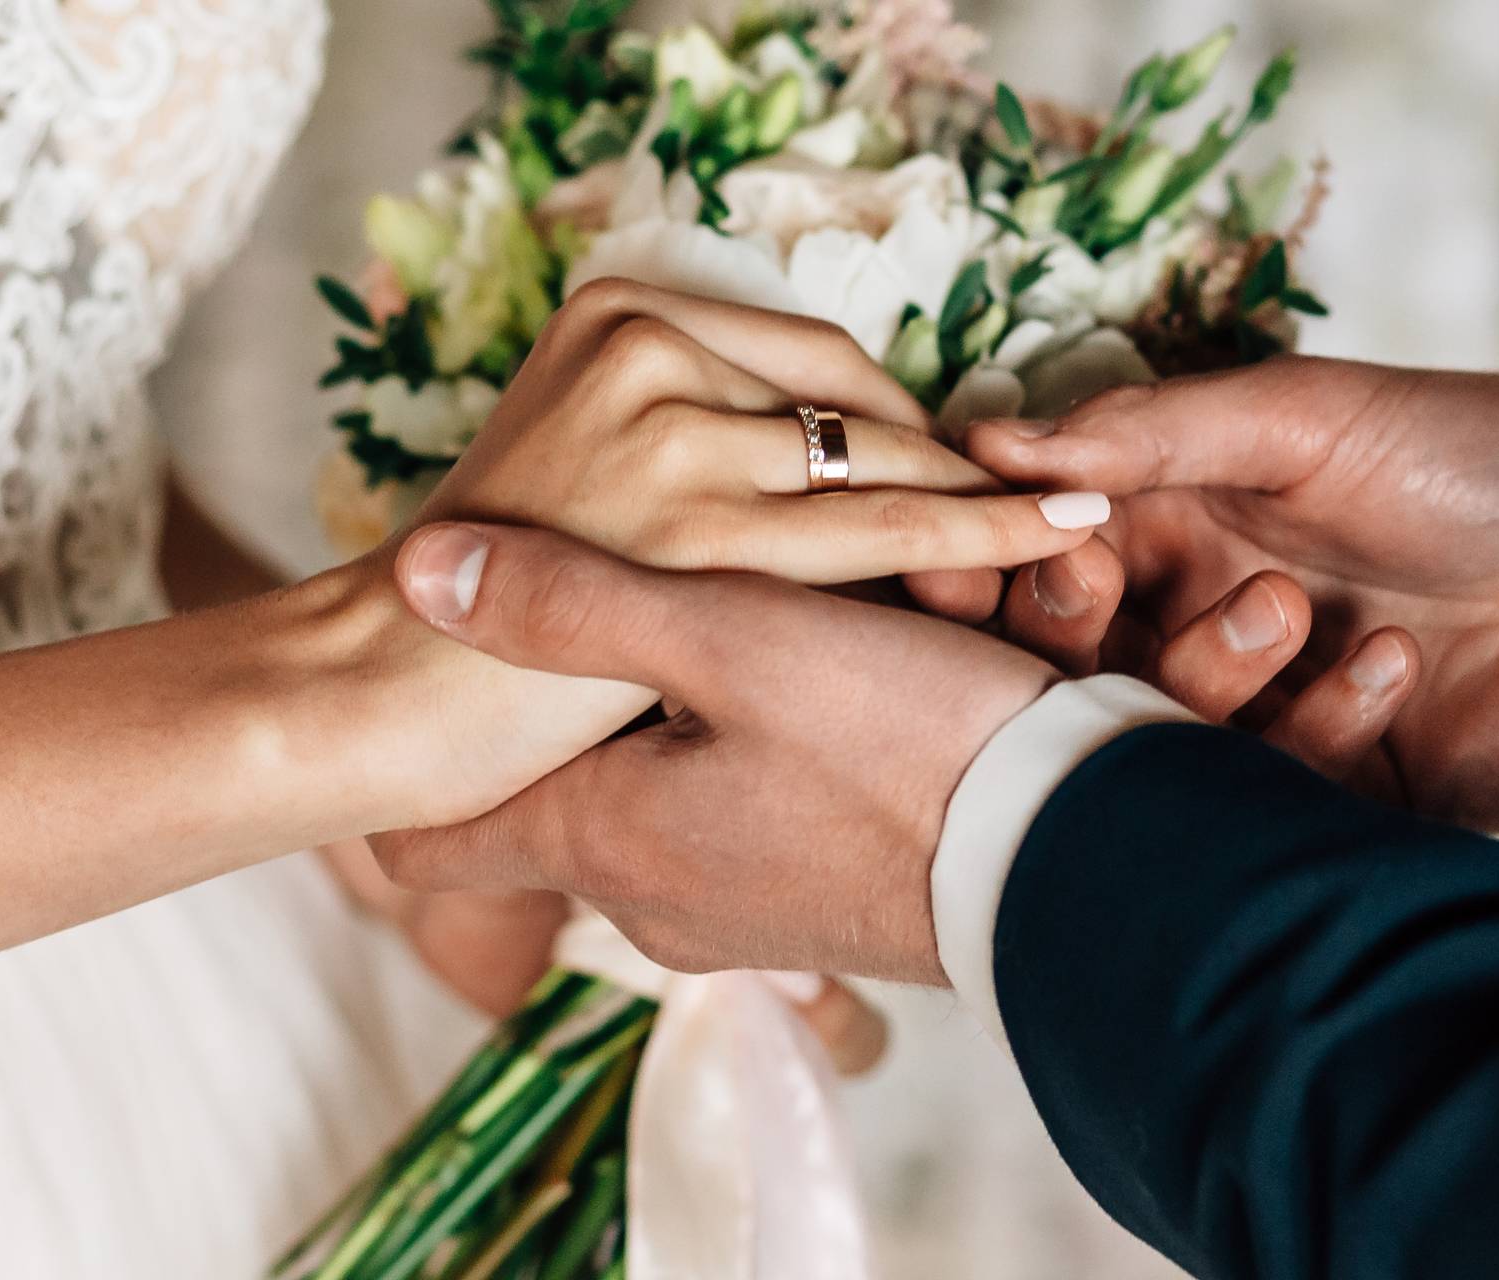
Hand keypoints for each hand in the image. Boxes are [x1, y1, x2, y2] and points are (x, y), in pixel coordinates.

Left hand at [346, 280, 1106, 1012]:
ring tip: (799, 616)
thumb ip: (573, 600)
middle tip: (674, 597)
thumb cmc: (906, 748)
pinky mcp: (823, 900)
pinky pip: (768, 797)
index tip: (415, 695)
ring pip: (684, 771)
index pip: (435, 840)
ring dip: (725, 691)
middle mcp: (655, 898)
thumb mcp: (732, 637)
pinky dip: (795, 728)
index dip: (415, 766)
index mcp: (606, 838)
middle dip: (612, 680)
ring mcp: (741, 912)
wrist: (1083, 859)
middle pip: (574, 776)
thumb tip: (414, 573)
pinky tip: (860, 669)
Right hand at [421, 278, 1104, 587]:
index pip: (814, 362)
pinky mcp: (694, 528)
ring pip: (879, 465)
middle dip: (950, 465)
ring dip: (984, 504)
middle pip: (855, 406)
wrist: (377, 693)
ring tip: (1081, 527)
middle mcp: (644, 347)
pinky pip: (883, 530)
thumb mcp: (584, 488)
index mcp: (616, 313)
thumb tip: (831, 460)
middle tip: (1047, 508)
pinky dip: (986, 532)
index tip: (966, 469)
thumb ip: (687, 456)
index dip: (899, 425)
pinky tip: (1060, 536)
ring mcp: (669, 431)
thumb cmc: (481, 624)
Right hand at [965, 357, 1498, 831]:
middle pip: (1063, 663)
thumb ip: (1152, 433)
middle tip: (1097, 586)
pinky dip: (1319, 728)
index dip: (990, 562)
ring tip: (1291, 608)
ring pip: (1155, 735)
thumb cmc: (1488, 457)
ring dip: (1203, 672)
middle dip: (1061, 628)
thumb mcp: (1311, 415)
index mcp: (1179, 523)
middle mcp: (1200, 622)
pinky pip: (1270, 793)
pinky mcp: (1336, 800)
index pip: (1036, 559)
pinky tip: (1395, 665)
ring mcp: (1266, 717)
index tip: (967, 550)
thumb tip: (992, 445)